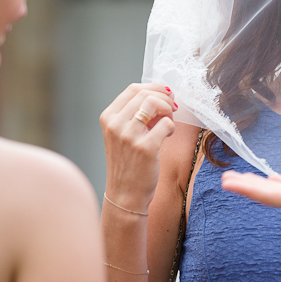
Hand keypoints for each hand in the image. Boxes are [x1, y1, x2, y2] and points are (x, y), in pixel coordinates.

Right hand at [100, 83, 176, 212]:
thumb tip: (162, 94)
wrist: (125, 193)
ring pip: (155, 103)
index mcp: (108, 117)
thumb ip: (136, 113)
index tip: (165, 95)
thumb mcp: (122, 133)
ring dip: (168, 109)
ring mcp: (129, 136)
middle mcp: (115, 124)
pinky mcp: (145, 148)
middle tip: (172, 108)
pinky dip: (171, 127)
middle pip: (145, 93)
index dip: (154, 88)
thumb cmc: (128, 162)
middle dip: (165, 97)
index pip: (133, 89)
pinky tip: (167, 136)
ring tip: (168, 121)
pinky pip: (167, 124)